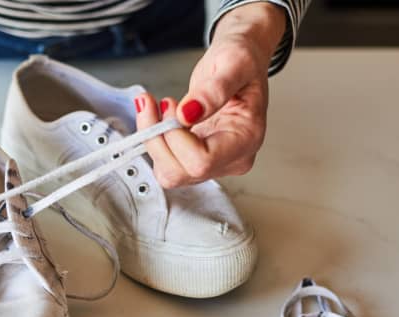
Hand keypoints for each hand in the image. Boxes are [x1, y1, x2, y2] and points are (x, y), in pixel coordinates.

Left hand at [135, 3, 286, 187]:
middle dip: (158, 139)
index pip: (201, 161)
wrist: (238, 62)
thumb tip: (188, 113)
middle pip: (180, 172)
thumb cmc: (242, 61)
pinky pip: (165, 163)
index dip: (176, 137)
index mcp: (246, 139)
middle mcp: (231, 159)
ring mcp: (213, 163)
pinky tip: (158, 117)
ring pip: (169, 173)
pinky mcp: (195, 159)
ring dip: (152, 140)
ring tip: (155, 108)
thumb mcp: (233, 63)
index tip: (170, 106)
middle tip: (157, 104)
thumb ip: (213, 90)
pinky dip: (154, 141)